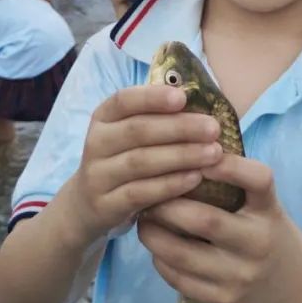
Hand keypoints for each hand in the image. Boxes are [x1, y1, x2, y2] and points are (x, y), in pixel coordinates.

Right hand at [66, 85, 221, 248]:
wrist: (88, 205)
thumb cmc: (123, 160)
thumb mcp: (130, 135)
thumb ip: (158, 119)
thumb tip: (204, 106)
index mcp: (104, 117)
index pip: (123, 100)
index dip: (152, 98)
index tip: (182, 97)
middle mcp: (97, 142)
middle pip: (138, 130)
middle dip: (179, 128)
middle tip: (213, 128)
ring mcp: (98, 175)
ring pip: (140, 162)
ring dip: (181, 156)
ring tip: (213, 153)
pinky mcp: (105, 205)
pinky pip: (140, 193)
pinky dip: (169, 185)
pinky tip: (195, 178)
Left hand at [137, 154, 301, 302]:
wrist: (296, 286)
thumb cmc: (270, 232)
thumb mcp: (265, 205)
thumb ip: (235, 184)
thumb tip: (185, 148)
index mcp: (270, 211)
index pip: (258, 181)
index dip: (228, 166)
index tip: (200, 155)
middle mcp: (258, 243)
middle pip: (205, 219)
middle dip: (168, 204)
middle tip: (147, 190)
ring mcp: (240, 276)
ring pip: (183, 254)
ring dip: (154, 234)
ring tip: (143, 217)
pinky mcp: (223, 300)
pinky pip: (180, 280)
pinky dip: (160, 260)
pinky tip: (155, 247)